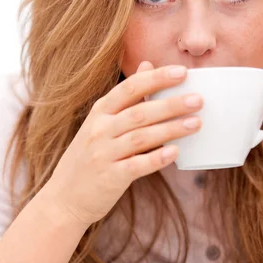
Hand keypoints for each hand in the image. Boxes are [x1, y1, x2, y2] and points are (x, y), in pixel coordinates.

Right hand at [47, 61, 202, 226]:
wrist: (64, 197)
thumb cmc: (90, 156)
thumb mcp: (100, 122)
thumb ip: (126, 97)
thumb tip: (148, 64)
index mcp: (100, 112)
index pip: (129, 88)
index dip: (156, 78)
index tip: (182, 72)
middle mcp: (100, 129)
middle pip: (139, 112)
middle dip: (171, 104)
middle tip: (198, 99)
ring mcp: (103, 154)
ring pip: (141, 137)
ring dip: (170, 129)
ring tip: (196, 123)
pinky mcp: (110, 177)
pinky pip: (136, 165)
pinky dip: (156, 159)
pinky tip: (175, 153)